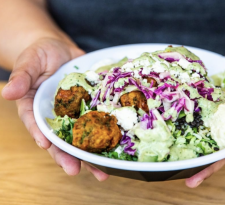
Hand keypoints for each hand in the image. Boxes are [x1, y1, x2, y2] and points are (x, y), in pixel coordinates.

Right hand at [1, 38, 108, 179]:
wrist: (62, 50)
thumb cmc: (41, 54)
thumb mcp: (30, 62)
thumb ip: (22, 77)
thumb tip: (8, 92)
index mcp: (34, 107)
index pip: (34, 123)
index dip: (39, 135)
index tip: (45, 145)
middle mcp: (54, 116)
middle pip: (59, 139)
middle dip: (66, 155)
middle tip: (74, 170)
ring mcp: (73, 114)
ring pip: (80, 137)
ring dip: (89, 155)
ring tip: (101, 172)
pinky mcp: (89, 109)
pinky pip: (97, 123)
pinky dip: (105, 136)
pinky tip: (116, 149)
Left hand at [185, 51, 224, 187]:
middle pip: (223, 147)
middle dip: (211, 165)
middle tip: (194, 179)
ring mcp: (213, 119)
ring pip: (204, 141)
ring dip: (194, 157)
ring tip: (180, 172)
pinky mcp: (201, 112)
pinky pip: (192, 124)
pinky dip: (182, 134)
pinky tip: (170, 144)